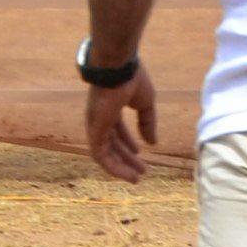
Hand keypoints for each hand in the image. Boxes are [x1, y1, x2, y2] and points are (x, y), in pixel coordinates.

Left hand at [85, 61, 155, 183]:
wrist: (118, 68)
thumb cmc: (131, 79)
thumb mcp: (146, 103)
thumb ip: (147, 122)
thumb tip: (152, 143)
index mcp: (110, 107)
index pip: (117, 130)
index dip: (128, 142)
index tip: (140, 152)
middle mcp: (100, 117)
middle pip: (113, 143)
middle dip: (127, 158)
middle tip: (142, 171)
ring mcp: (95, 124)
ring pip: (105, 153)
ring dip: (121, 167)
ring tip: (136, 178)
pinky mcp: (93, 130)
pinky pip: (100, 155)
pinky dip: (113, 167)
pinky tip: (127, 175)